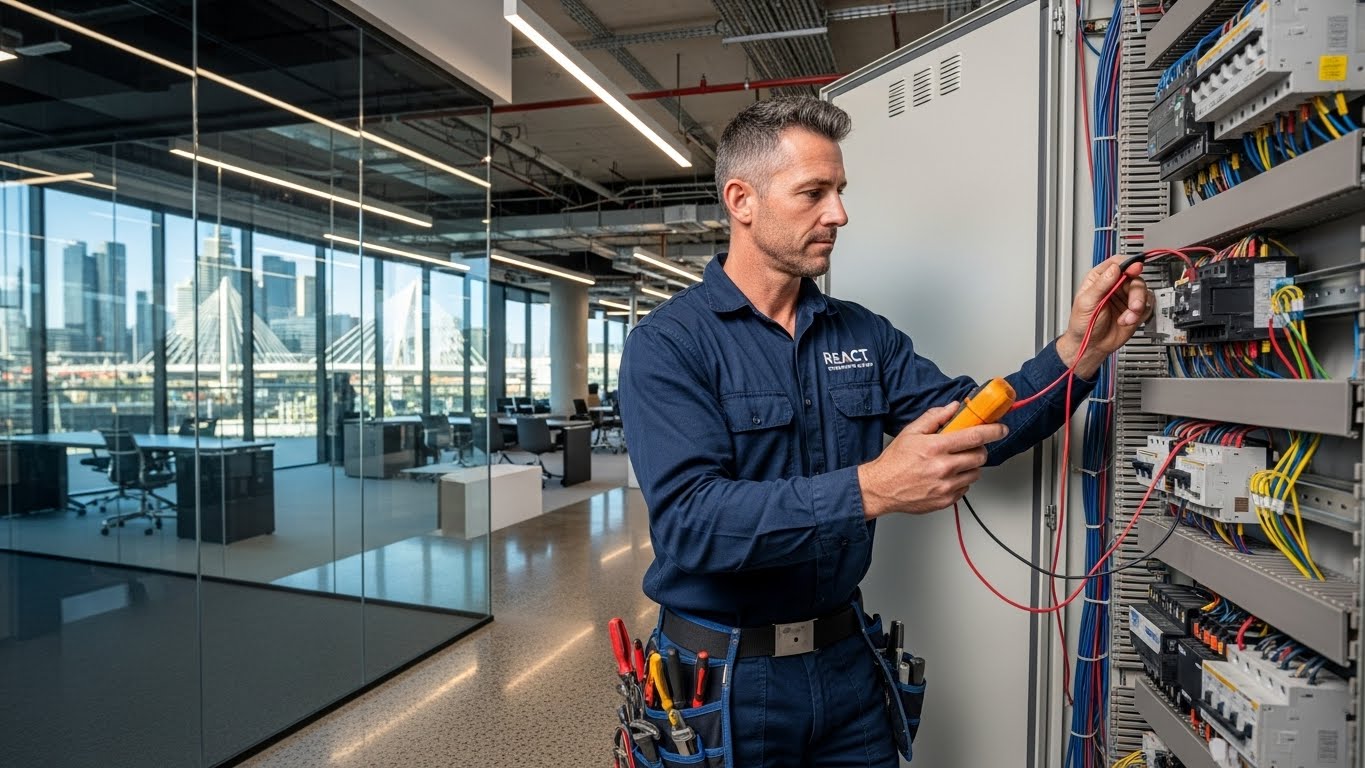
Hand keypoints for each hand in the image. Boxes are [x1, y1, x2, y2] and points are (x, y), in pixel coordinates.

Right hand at [858, 402, 1008, 519]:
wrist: (881, 488)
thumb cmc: (894, 461)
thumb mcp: (911, 432)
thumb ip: (934, 417)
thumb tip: (954, 408)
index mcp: (935, 447)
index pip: (974, 436)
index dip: (993, 431)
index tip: (1001, 429)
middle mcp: (943, 467)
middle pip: (980, 456)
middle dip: (979, 449)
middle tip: (968, 447)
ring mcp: (946, 486)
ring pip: (975, 473)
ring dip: (970, 466)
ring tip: (954, 463)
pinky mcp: (946, 500)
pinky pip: (965, 488)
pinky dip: (961, 481)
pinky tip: (946, 476)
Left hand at [1056, 255, 1154, 377]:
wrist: (1092, 346)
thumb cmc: (1083, 324)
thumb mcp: (1087, 302)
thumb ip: (1101, 285)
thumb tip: (1114, 269)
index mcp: (1099, 279)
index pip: (1117, 263)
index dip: (1128, 264)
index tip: (1135, 269)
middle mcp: (1114, 286)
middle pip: (1134, 277)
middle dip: (1136, 292)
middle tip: (1134, 305)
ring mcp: (1125, 297)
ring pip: (1143, 291)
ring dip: (1138, 305)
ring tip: (1127, 317)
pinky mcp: (1134, 310)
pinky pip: (1146, 306)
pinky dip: (1139, 315)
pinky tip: (1127, 321)